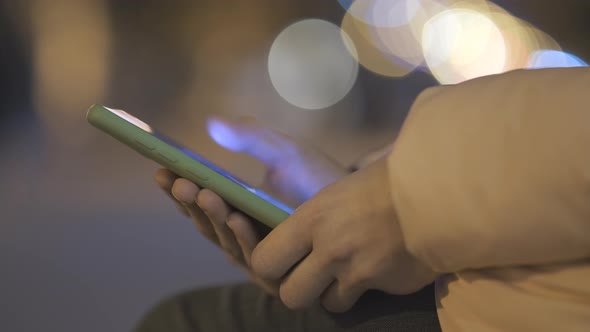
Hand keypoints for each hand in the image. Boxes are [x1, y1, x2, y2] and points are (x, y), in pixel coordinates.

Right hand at [155, 117, 346, 294]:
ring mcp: (256, 251)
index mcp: (233, 204)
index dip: (176, 186)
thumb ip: (250, 136)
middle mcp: (239, 230)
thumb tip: (211, 121)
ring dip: (211, 217)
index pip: (197, 198)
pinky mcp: (276, 268)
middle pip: (204, 220)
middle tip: (179, 180)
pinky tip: (235, 217)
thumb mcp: (282, 150)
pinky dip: (242, 237)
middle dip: (190, 201)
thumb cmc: (315, 177)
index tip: (159, 168)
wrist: (357, 204)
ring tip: (204, 192)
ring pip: (222, 238)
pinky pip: (252, 255)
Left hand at [250, 158, 438, 311]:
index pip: (263, 260)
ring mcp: (356, 270)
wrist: (438, 190)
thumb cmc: (388, 179)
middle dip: (297, 289)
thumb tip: (293, 224)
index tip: (280, 260)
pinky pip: (359, 300)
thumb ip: (313, 215)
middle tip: (310, 274)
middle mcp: (329, 247)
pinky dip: (363, 292)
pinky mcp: (382, 285)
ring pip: (325, 304)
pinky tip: (374, 269)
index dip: (268, 265)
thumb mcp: (339, 189)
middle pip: (289, 295)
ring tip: (345, 271)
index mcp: (312, 216)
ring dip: (332, 293)